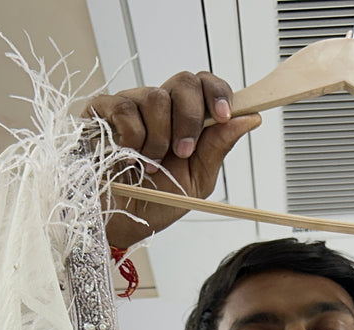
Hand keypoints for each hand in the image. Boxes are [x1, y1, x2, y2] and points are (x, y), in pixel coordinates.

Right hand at [86, 71, 260, 250]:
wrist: (119, 223)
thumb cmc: (155, 202)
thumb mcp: (197, 180)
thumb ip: (219, 146)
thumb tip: (252, 117)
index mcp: (184, 119)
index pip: (206, 85)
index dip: (217, 94)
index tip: (223, 116)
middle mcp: (159, 106)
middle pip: (184, 81)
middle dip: (190, 118)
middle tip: (182, 152)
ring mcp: (130, 105)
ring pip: (155, 97)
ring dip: (158, 138)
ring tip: (150, 164)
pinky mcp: (102, 110)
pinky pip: (125, 108)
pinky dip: (132, 137)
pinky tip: (128, 156)